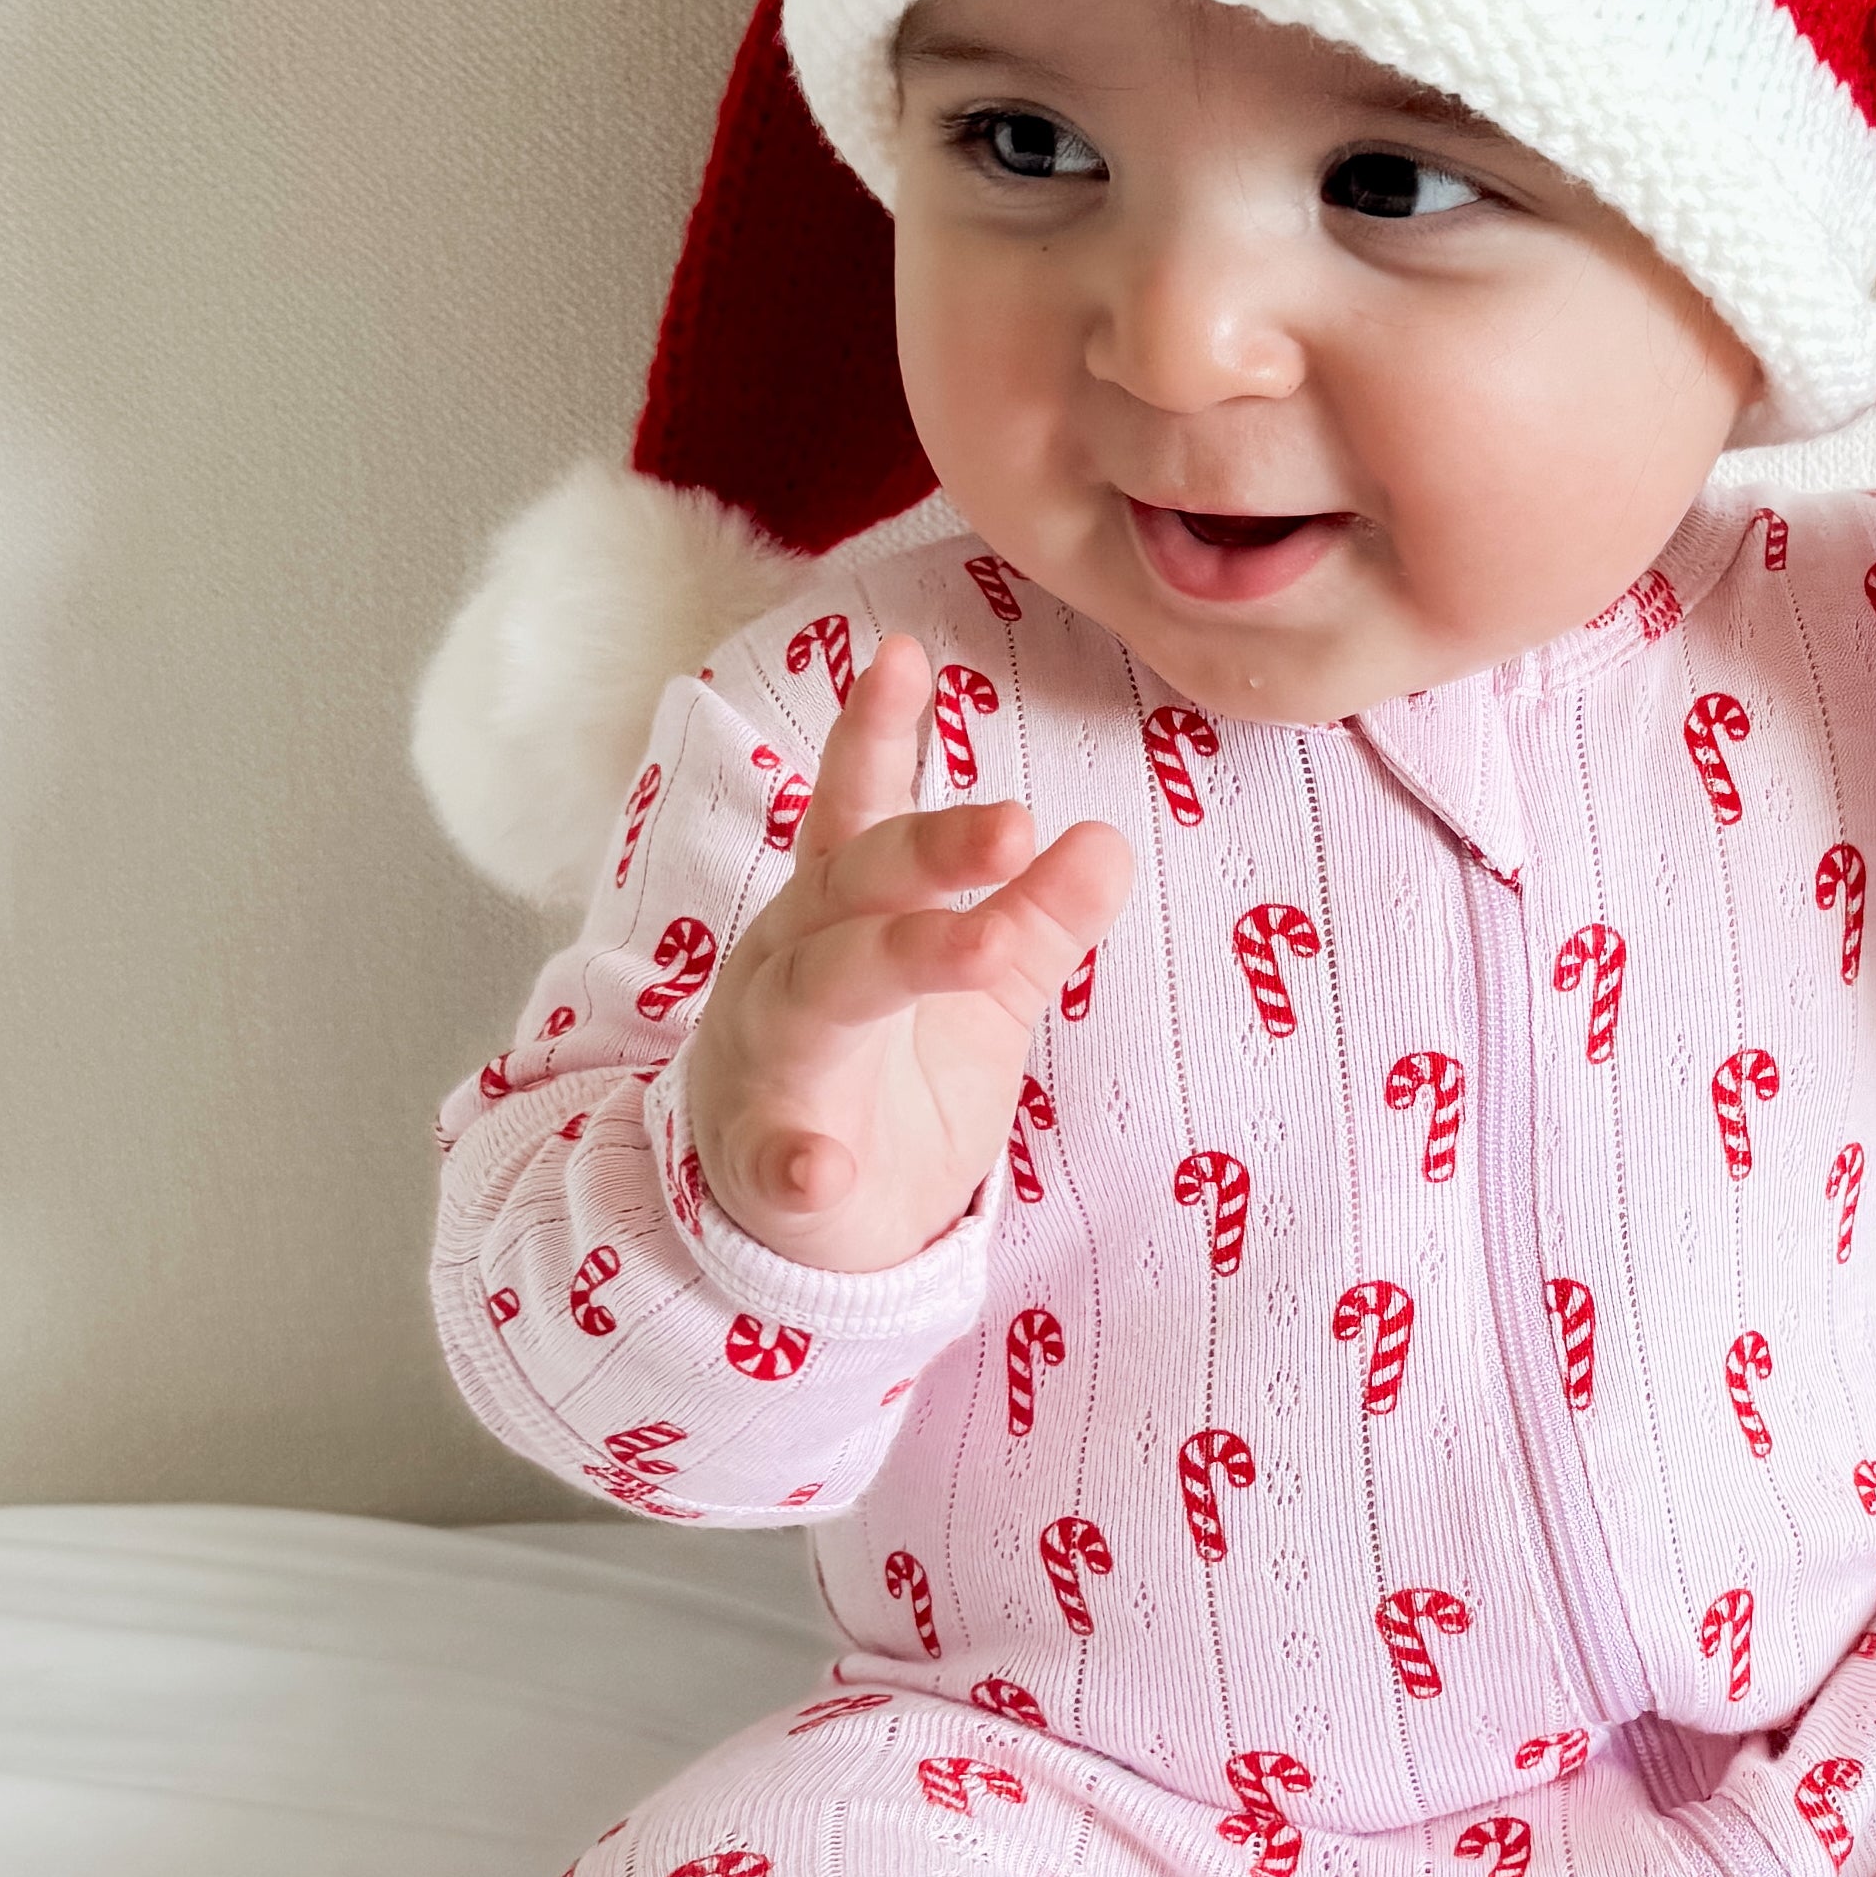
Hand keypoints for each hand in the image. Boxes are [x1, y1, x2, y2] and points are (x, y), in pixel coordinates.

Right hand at [680, 633, 1133, 1275]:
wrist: (800, 1221)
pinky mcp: (768, 1162)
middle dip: (928, 848)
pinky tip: (822, 1169)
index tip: (904, 655)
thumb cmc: (887, 1076)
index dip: (875, 735)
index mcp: (840, 913)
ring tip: (983, 946)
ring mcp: (771, 1060)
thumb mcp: (979, 988)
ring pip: (822, 993)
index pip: (859, 813)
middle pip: (853, 886)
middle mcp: (791, 965)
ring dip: (900, 962)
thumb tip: (1108, 840)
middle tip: (1015, 822)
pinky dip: (796, 1161)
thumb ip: (1037, 917)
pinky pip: (776, 1158)